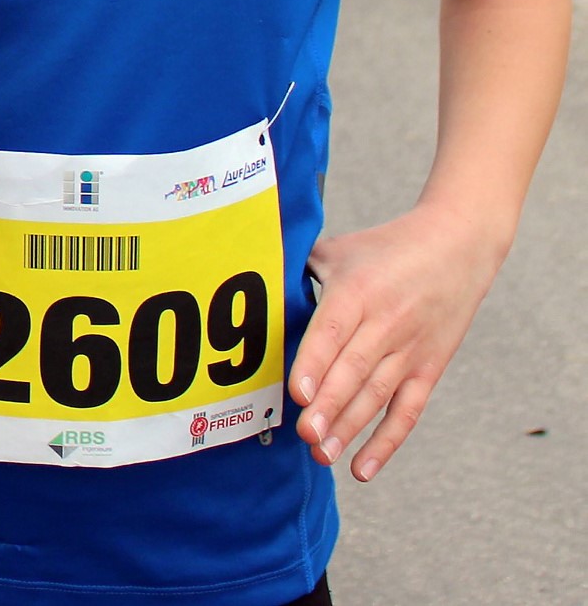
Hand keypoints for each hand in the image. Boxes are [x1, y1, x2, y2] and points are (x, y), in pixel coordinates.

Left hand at [290, 202, 506, 480]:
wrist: (459, 245)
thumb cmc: (385, 248)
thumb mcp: (340, 249)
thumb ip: (299, 269)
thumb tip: (253, 285)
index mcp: (358, 291)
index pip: (333, 332)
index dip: (315, 364)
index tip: (297, 394)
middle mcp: (386, 323)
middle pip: (354, 371)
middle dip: (329, 407)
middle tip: (305, 435)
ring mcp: (411, 349)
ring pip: (377, 396)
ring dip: (349, 429)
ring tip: (322, 454)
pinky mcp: (431, 367)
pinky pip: (408, 410)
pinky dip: (387, 442)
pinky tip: (362, 468)